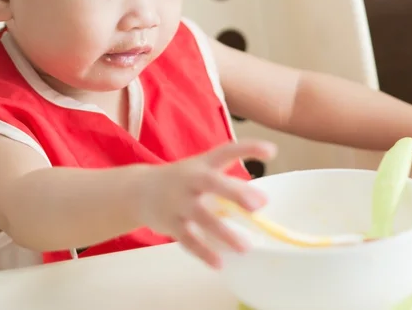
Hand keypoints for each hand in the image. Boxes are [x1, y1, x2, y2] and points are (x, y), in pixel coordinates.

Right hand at [139, 139, 276, 268]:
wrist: (139, 191)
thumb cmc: (183, 181)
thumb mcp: (202, 172)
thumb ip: (228, 183)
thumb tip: (262, 203)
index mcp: (203, 164)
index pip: (227, 151)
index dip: (249, 149)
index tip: (272, 150)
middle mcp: (190, 179)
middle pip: (211, 182)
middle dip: (235, 192)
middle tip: (260, 204)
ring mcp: (178, 202)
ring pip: (201, 216)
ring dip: (224, 232)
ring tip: (246, 247)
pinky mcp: (170, 223)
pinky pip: (188, 240)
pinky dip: (203, 252)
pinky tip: (219, 263)